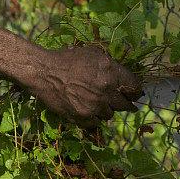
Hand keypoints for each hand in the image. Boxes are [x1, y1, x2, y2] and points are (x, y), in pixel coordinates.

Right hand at [26, 44, 142, 126]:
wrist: (44, 71)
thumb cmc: (67, 59)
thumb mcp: (93, 54)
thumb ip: (110, 66)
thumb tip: (123, 78)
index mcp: (111, 72)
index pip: (134, 88)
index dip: (135, 92)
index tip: (134, 95)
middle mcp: (106, 89)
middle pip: (124, 104)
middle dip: (124, 104)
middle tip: (122, 104)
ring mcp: (95, 105)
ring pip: (109, 114)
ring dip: (104, 110)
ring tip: (93, 102)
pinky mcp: (83, 116)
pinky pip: (96, 123)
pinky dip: (92, 118)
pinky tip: (85, 110)